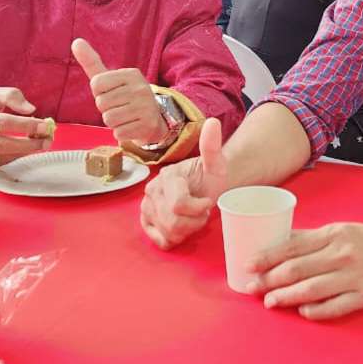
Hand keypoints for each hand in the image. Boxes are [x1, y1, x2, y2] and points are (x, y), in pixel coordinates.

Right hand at [0, 88, 52, 164]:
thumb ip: (11, 96)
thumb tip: (31, 109)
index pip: (3, 122)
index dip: (26, 124)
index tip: (45, 125)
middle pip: (5, 144)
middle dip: (30, 143)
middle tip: (48, 139)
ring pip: (4, 157)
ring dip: (26, 151)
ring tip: (42, 142)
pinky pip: (1, 163)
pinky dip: (18, 156)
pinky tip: (27, 148)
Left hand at [72, 38, 164, 145]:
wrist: (153, 119)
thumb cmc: (125, 97)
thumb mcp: (110, 79)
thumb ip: (92, 62)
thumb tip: (76, 41)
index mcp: (131, 74)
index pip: (96, 84)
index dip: (99, 93)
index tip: (111, 93)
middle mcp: (140, 88)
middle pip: (101, 103)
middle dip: (106, 109)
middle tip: (120, 107)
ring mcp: (146, 107)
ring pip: (108, 119)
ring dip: (113, 122)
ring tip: (125, 117)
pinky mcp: (148, 125)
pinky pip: (118, 133)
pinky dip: (121, 133)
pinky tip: (132, 126)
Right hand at [140, 118, 226, 248]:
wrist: (204, 185)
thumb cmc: (210, 176)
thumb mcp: (216, 162)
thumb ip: (212, 145)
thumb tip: (212, 123)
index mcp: (168, 176)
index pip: (179, 205)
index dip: (199, 209)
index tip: (208, 201)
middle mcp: (152, 190)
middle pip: (174, 222)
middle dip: (194, 221)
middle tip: (202, 211)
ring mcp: (147, 207)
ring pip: (168, 233)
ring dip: (187, 230)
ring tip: (193, 217)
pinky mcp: (146, 221)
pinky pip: (160, 241)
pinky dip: (175, 238)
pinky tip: (183, 226)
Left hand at [244, 222, 362, 319]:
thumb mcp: (343, 231)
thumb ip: (313, 238)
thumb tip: (279, 240)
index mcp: (334, 234)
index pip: (292, 245)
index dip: (267, 256)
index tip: (248, 264)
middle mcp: (342, 253)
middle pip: (298, 268)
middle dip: (270, 279)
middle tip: (252, 287)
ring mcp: (355, 275)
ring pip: (312, 288)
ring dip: (287, 296)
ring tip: (270, 302)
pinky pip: (336, 306)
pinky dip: (316, 310)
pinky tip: (302, 311)